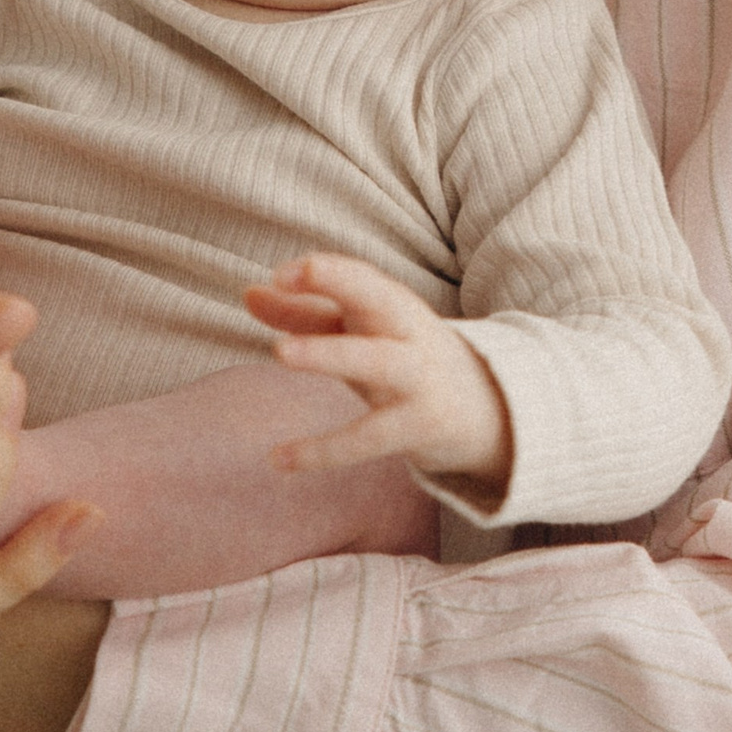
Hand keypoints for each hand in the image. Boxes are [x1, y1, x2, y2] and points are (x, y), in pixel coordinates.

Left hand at [244, 253, 513, 490]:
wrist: (483, 409)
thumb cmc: (403, 359)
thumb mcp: (361, 334)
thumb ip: (305, 314)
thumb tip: (248, 294)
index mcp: (393, 305)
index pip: (360, 278)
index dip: (322, 271)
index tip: (279, 274)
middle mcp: (409, 333)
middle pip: (380, 299)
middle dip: (338, 285)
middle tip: (284, 281)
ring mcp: (417, 378)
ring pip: (376, 361)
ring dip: (329, 352)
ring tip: (279, 352)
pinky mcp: (417, 426)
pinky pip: (368, 438)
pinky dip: (322, 450)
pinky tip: (278, 459)